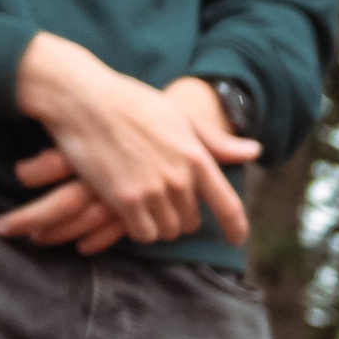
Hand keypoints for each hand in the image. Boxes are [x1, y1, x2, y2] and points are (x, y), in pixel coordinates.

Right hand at [0, 36, 258, 251]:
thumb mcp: (179, 117)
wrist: (83, 99)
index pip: (228, 206)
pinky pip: (143, 233)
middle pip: (191, 222)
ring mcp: (153, 190)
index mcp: (197, 157)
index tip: (235, 240)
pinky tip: (127, 213)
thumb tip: (255, 151)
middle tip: (157, 199)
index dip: (236, 228)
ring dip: (157, 224)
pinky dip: (138, 229)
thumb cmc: (131, 103)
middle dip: (179, 216)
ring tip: (141, 203)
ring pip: (167, 231)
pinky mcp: (125, 200)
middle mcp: (180, 178)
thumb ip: (216, 142)